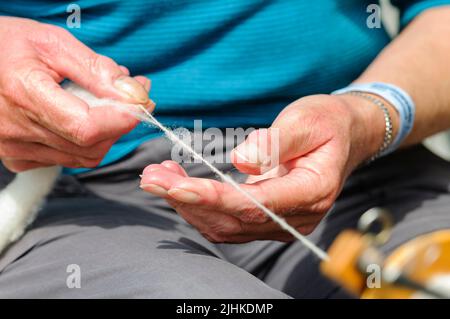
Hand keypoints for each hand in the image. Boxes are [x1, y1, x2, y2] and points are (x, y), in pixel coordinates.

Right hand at [0, 17, 153, 171]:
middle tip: (133, 95)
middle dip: (121, 122)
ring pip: (85, 155)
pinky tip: (82, 116)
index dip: (121, 119)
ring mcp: (16, 148)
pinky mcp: (19, 158)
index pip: (85, 126)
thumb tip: (131, 93)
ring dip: (108, 131)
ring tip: (109, 101)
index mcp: (23, 93)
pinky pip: (68, 157)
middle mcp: (16, 129)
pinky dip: (86, 141)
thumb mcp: (53, 43)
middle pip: (91, 144)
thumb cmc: (7, 46)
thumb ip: (95, 69)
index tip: (141, 102)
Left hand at [140, 94, 394, 242]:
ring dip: (187, 205)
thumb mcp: (307, 120)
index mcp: (312, 191)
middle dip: (187, 200)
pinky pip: (228, 222)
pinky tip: (178, 186)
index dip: (215, 197)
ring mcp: (281, 224)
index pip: (256, 205)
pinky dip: (199, 207)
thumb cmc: (327, 124)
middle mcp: (296, 218)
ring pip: (226, 227)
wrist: (343, 137)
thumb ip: (276, 141)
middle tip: (150, 177)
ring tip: (157, 177)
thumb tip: (241, 161)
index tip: (176, 186)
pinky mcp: (267, 221)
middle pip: (234, 220)